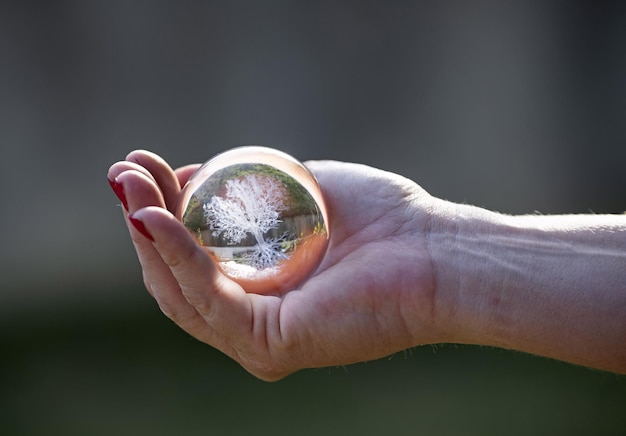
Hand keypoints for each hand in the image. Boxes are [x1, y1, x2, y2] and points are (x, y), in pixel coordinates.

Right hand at [108, 150, 439, 379]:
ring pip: (180, 289)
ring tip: (129, 186)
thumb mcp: (300, 190)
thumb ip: (247, 189)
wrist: (436, 252)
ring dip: (148, 234)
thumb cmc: (382, 219)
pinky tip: (155, 216)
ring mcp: (258, 337)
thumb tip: (194, 176)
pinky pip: (208, 296)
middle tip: (123, 171)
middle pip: (175, 276)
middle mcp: (253, 319)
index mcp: (260, 290)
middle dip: (143, 220)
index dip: (160, 213)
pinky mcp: (270, 342)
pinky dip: (177, 254)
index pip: (191, 259)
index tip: (143, 167)